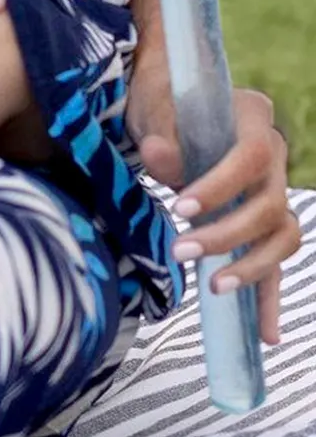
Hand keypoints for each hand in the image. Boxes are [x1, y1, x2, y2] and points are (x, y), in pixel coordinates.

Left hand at [145, 87, 296, 343]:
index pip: (252, 157)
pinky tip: (265, 333)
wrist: (167, 105)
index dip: (222, 186)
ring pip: (282, 238)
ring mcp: (273, 192)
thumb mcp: (154, 108)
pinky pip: (274, 262)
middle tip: (180, 250)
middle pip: (270, 206)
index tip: (181, 208)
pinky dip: (268, 297)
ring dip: (251, 267)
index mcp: (254, 119)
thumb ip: (161, 133)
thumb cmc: (161, 102)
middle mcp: (274, 158)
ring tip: (214, 287)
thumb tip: (160, 156)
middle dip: (227, 235)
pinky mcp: (262, 225)